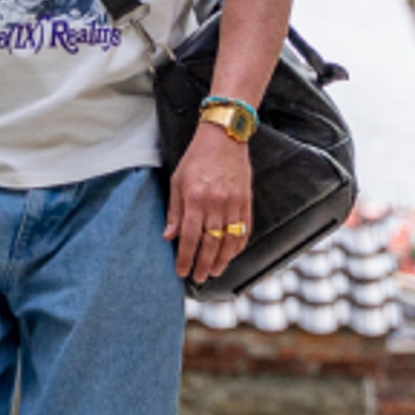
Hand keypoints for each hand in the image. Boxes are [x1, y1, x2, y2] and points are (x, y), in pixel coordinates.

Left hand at [167, 124, 253, 288]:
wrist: (224, 137)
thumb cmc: (197, 157)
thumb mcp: (177, 180)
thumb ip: (174, 210)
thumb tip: (168, 236)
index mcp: (196, 198)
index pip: (189, 237)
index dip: (185, 258)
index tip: (181, 271)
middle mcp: (216, 204)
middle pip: (210, 244)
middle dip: (203, 265)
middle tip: (199, 277)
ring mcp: (234, 203)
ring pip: (229, 241)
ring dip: (222, 260)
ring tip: (215, 271)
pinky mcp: (246, 201)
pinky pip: (244, 229)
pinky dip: (239, 245)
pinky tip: (232, 254)